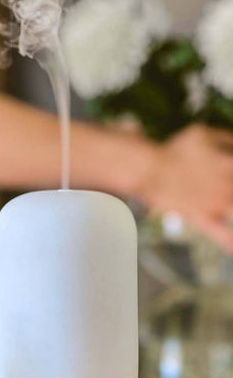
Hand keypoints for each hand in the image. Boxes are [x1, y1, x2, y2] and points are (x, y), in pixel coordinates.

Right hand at [136, 125, 232, 252]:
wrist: (152, 170)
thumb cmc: (177, 149)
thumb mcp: (204, 133)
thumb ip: (228, 138)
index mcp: (231, 162)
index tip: (232, 172)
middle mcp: (230, 186)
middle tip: (230, 191)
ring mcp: (218, 205)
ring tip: (231, 209)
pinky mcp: (205, 219)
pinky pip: (223, 235)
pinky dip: (230, 244)